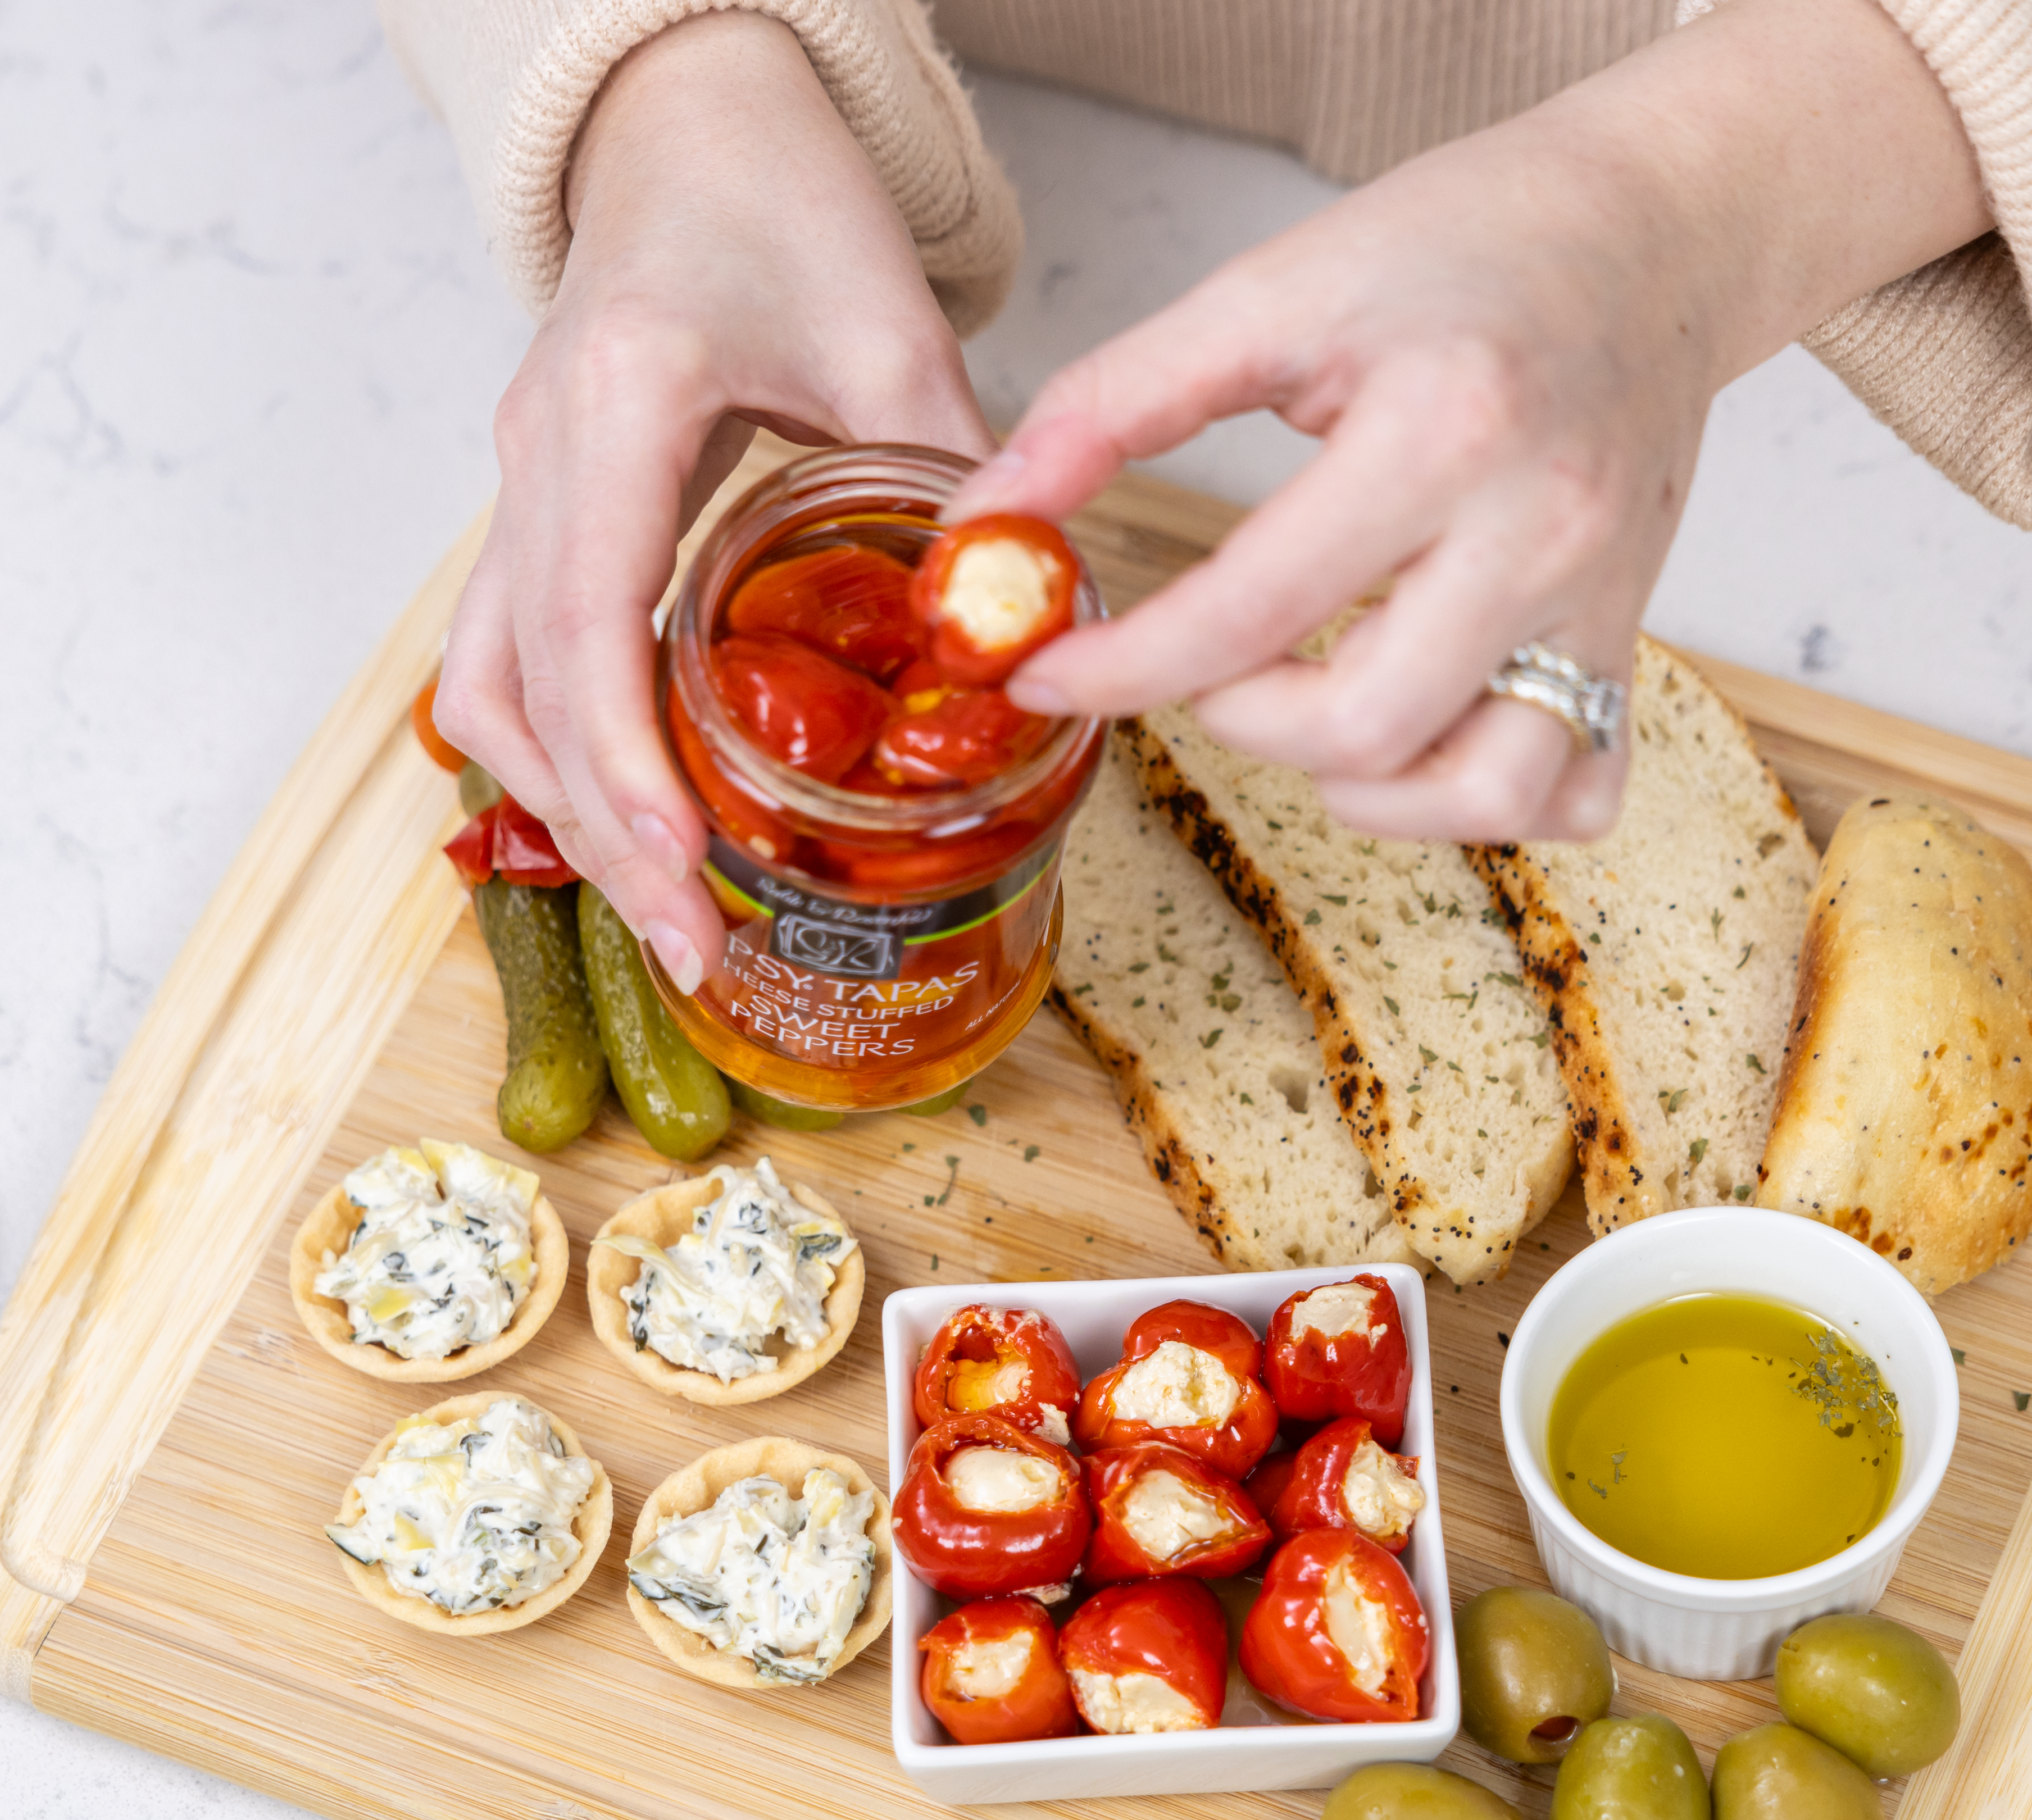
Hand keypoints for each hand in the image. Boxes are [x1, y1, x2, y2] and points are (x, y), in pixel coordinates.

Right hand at [433, 13, 991, 989]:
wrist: (696, 128)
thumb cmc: (785, 202)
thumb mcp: (895, 331)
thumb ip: (948, 481)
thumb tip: (1006, 632)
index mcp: (622, 401)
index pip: (589, 616)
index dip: (624, 762)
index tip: (678, 871)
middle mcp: (538, 452)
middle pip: (518, 685)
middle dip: (601, 830)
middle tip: (692, 942)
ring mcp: (520, 486)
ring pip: (488, 686)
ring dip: (565, 807)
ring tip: (668, 902)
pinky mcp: (538, 513)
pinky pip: (511, 659)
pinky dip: (564, 751)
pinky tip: (638, 816)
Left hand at [952, 0, 1988, 843]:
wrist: (1647, 233)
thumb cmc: (1464, 249)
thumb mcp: (1277, 287)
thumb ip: (1119, 399)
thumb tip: (994, 510)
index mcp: (1444, 432)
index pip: (1249, 612)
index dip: (1120, 666)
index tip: (1041, 673)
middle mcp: (1538, 535)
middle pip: (1362, 729)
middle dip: (1241, 721)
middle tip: (1208, 664)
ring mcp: (1599, 605)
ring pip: (1482, 793)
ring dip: (1363, 787)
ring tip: (1309, 705)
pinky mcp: (1631, 645)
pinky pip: (1571, 798)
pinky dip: (1479, 802)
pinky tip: (1418, 735)